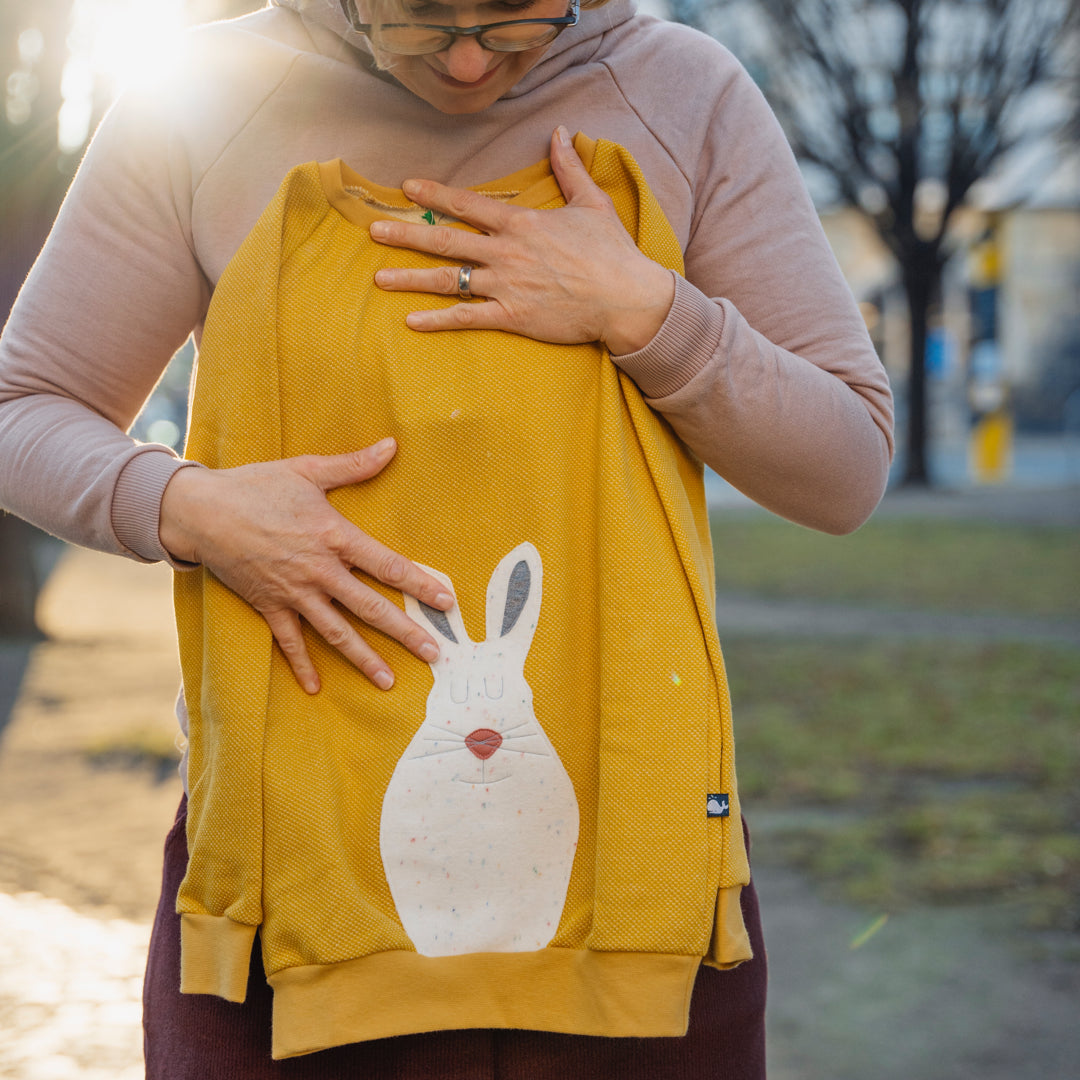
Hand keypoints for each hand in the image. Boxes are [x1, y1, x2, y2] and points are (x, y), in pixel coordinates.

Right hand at [159, 438, 453, 694]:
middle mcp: (319, 570)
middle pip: (370, 608)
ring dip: (364, 658)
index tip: (446, 602)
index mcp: (334, 537)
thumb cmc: (256, 485)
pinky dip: (301, 664)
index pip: (387, 566)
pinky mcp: (268, 605)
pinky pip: (289, 641)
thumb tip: (392, 445)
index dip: (420, 584)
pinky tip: (315, 687)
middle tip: (434, 653)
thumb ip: (354, 465)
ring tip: (388, 681)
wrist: (201, 510)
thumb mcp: (307, 471)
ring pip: (336, 632)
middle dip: (405, 632)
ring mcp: (293, 592)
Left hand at [370, 126, 674, 356]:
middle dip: (407, 234)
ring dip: (411, 279)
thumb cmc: (612, 253)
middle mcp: (506, 253)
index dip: (435, 195)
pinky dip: (438, 321)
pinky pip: (468, 318)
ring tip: (379, 278)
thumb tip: (560, 132)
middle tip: (374, 231)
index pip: (468, 205)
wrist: (627, 299)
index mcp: (521, 224)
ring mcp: (506, 286)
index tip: (407, 188)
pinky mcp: (513, 317)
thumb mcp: (592, 203)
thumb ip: (569, 167)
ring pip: (449, 280)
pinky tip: (412, 322)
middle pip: (446, 240)